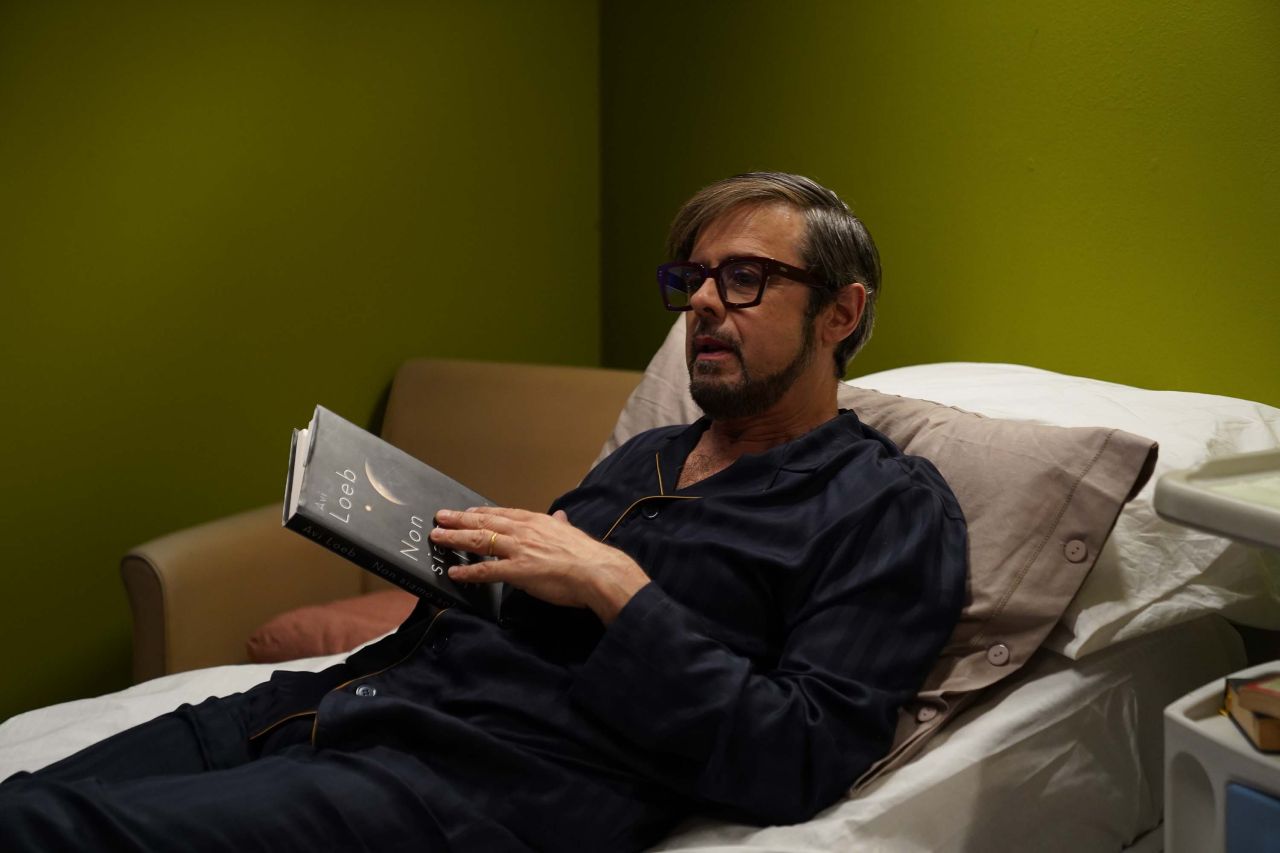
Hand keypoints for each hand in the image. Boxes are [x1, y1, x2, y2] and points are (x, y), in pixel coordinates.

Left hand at [430, 507, 649, 624]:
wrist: (596, 571)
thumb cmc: (586, 555)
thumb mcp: (570, 532)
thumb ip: (560, 525)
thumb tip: (560, 517)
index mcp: (536, 521)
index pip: (502, 513)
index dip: (481, 512)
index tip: (466, 512)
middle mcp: (523, 531)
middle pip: (484, 522)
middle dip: (459, 520)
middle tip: (439, 517)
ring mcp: (518, 550)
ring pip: (480, 541)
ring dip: (455, 539)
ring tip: (438, 538)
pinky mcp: (517, 571)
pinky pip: (486, 570)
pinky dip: (468, 571)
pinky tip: (454, 572)